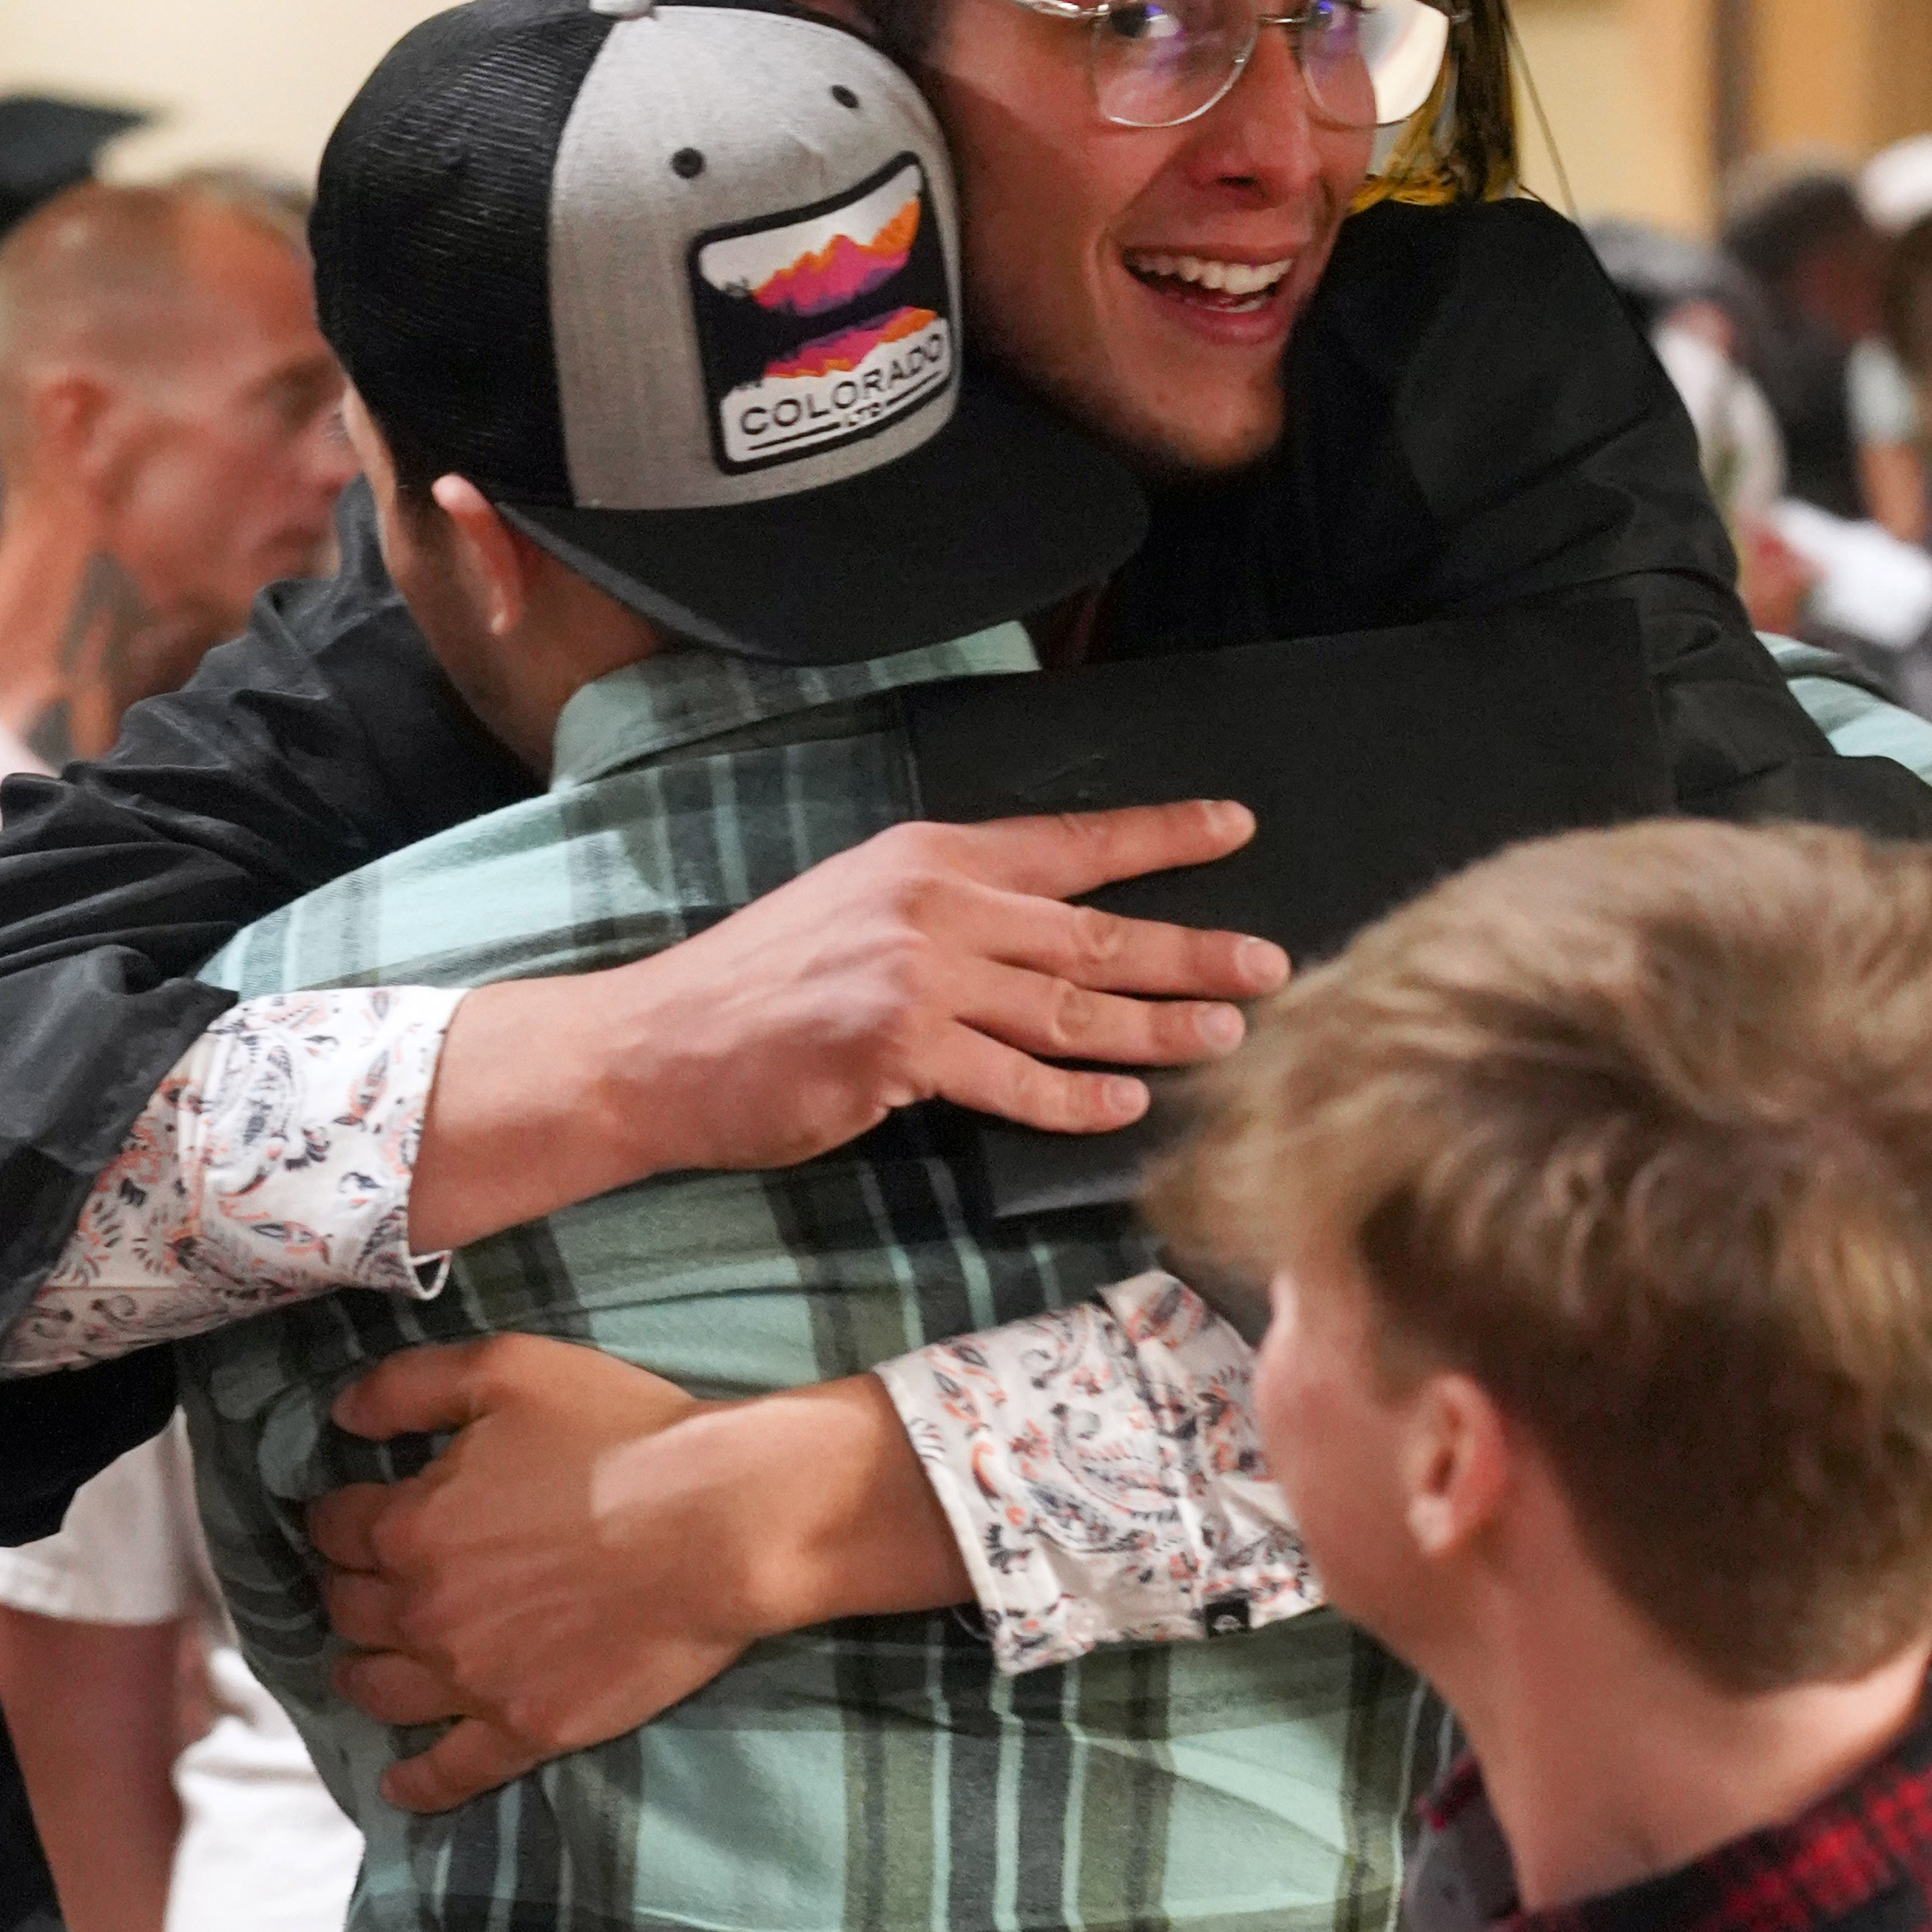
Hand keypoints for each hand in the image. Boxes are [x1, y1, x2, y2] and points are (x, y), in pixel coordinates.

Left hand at [311, 1337, 963, 1812]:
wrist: (718, 1523)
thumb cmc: (619, 1435)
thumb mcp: (507, 1369)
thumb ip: (409, 1385)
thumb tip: (340, 1413)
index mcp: (411, 1524)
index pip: (337, 1528)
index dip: (338, 1515)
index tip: (349, 1512)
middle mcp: (425, 1612)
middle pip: (351, 1610)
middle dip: (347, 1589)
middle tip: (362, 1580)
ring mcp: (474, 1680)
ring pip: (382, 1690)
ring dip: (361, 1672)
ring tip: (362, 1665)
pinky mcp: (527, 1730)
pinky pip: (450, 1772)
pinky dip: (415, 1783)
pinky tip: (398, 1783)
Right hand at [408, 799, 1287, 1248]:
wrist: (663, 1044)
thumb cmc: (762, 985)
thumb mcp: (858, 907)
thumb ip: (951, 912)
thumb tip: (1054, 936)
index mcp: (929, 856)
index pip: (1069, 840)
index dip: (1159, 834)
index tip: (1235, 826)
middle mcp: (933, 902)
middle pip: (1093, 930)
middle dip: (1190, 949)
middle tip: (1268, 965)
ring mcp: (918, 976)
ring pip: (1069, 1007)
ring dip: (1156, 1026)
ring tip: (1224, 1034)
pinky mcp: (900, 1050)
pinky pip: (1016, 1081)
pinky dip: (1076, 1098)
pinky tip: (1126, 1105)